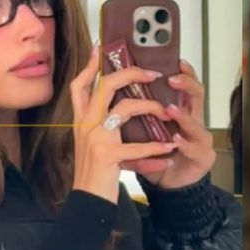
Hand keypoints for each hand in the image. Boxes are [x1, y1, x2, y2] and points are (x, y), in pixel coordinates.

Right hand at [68, 46, 178, 202]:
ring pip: (125, 108)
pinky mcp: (108, 155)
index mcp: (80, 120)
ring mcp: (95, 138)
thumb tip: (117, 108)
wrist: (86, 201)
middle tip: (152, 73)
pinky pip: (137, 145)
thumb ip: (99, 125)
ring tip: (167, 112)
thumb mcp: (91, 144)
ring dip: (151, 107)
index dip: (89, 66)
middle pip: (105, 86)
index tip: (99, 48)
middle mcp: (85, 125)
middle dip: (130, 74)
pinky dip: (156, 147)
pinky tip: (169, 148)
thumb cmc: (93, 173)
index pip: (80, 86)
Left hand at [121, 59, 215, 188]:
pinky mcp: (203, 157)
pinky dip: (184, 144)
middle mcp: (193, 120)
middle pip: (197, 94)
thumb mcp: (145, 130)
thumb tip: (113, 87)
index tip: (175, 60)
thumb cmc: (157, 154)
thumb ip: (136, 112)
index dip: (183, 71)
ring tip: (170, 110)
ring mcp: (200, 138)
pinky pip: (194, 148)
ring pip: (196, 122)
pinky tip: (175, 142)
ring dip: (183, 116)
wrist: (171, 183)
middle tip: (171, 79)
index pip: (184, 84)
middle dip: (187, 84)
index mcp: (180, 110)